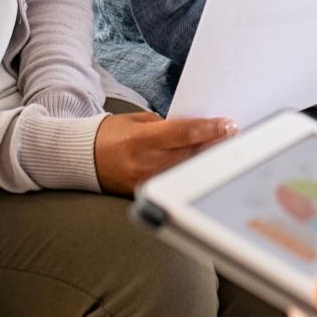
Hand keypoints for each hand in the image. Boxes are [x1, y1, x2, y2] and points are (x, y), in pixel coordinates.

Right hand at [92, 111, 234, 195]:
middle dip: (214, 144)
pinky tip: (202, 167)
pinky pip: (171, 183)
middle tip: (234, 135)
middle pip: (190, 154)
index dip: (209, 129)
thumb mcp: (136, 121)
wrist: (81, 159)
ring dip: (206, 159)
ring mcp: (143, 182)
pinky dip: (188, 173)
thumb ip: (164, 126)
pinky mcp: (142, 195)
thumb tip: (195, 129)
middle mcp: (143, 163)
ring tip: (224, 149)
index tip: (227, 125)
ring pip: (185, 171)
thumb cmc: (109, 135)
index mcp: (140, 140)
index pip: (183, 134)